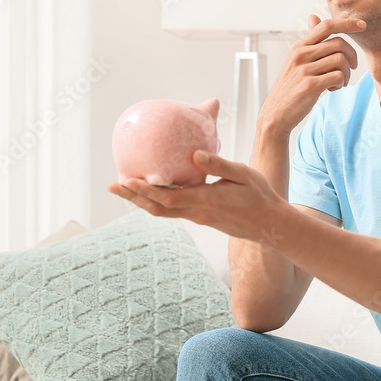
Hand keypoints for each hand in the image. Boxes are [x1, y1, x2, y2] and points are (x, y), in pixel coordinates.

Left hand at [107, 150, 289, 244]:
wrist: (269, 225)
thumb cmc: (259, 196)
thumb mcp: (243, 175)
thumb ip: (219, 165)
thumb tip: (194, 155)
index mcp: (206, 200)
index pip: (168, 197)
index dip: (145, 190)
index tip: (126, 180)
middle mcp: (197, 212)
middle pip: (157, 208)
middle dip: (133, 197)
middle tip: (112, 186)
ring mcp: (197, 217)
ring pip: (162, 211)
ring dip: (141, 201)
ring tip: (123, 187)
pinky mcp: (200, 217)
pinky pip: (172, 210)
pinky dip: (156, 201)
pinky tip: (151, 190)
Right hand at [258, 15, 363, 133]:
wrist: (275, 114)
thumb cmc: (289, 87)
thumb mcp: (295, 60)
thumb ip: (309, 41)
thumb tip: (314, 16)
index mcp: (299, 46)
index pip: (326, 25)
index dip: (347, 23)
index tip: (362, 25)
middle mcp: (301, 55)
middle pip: (339, 43)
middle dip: (352, 55)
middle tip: (351, 67)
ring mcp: (304, 70)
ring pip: (341, 60)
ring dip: (347, 73)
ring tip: (340, 82)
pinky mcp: (310, 85)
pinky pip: (338, 76)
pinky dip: (341, 83)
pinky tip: (332, 89)